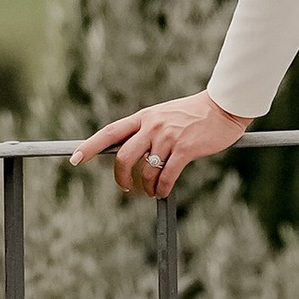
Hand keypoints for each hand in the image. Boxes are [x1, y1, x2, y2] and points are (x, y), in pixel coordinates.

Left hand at [72, 91, 250, 198]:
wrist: (224, 106)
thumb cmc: (194, 114)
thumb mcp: (165, 116)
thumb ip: (147, 130)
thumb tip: (130, 153)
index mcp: (144, 117)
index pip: (110, 132)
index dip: (90, 146)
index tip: (75, 158)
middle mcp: (152, 126)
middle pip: (123, 157)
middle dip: (121, 178)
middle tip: (126, 188)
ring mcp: (168, 137)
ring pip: (145, 170)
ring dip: (145, 187)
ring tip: (151, 191)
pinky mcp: (185, 149)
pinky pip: (166, 176)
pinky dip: (161, 189)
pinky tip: (163, 191)